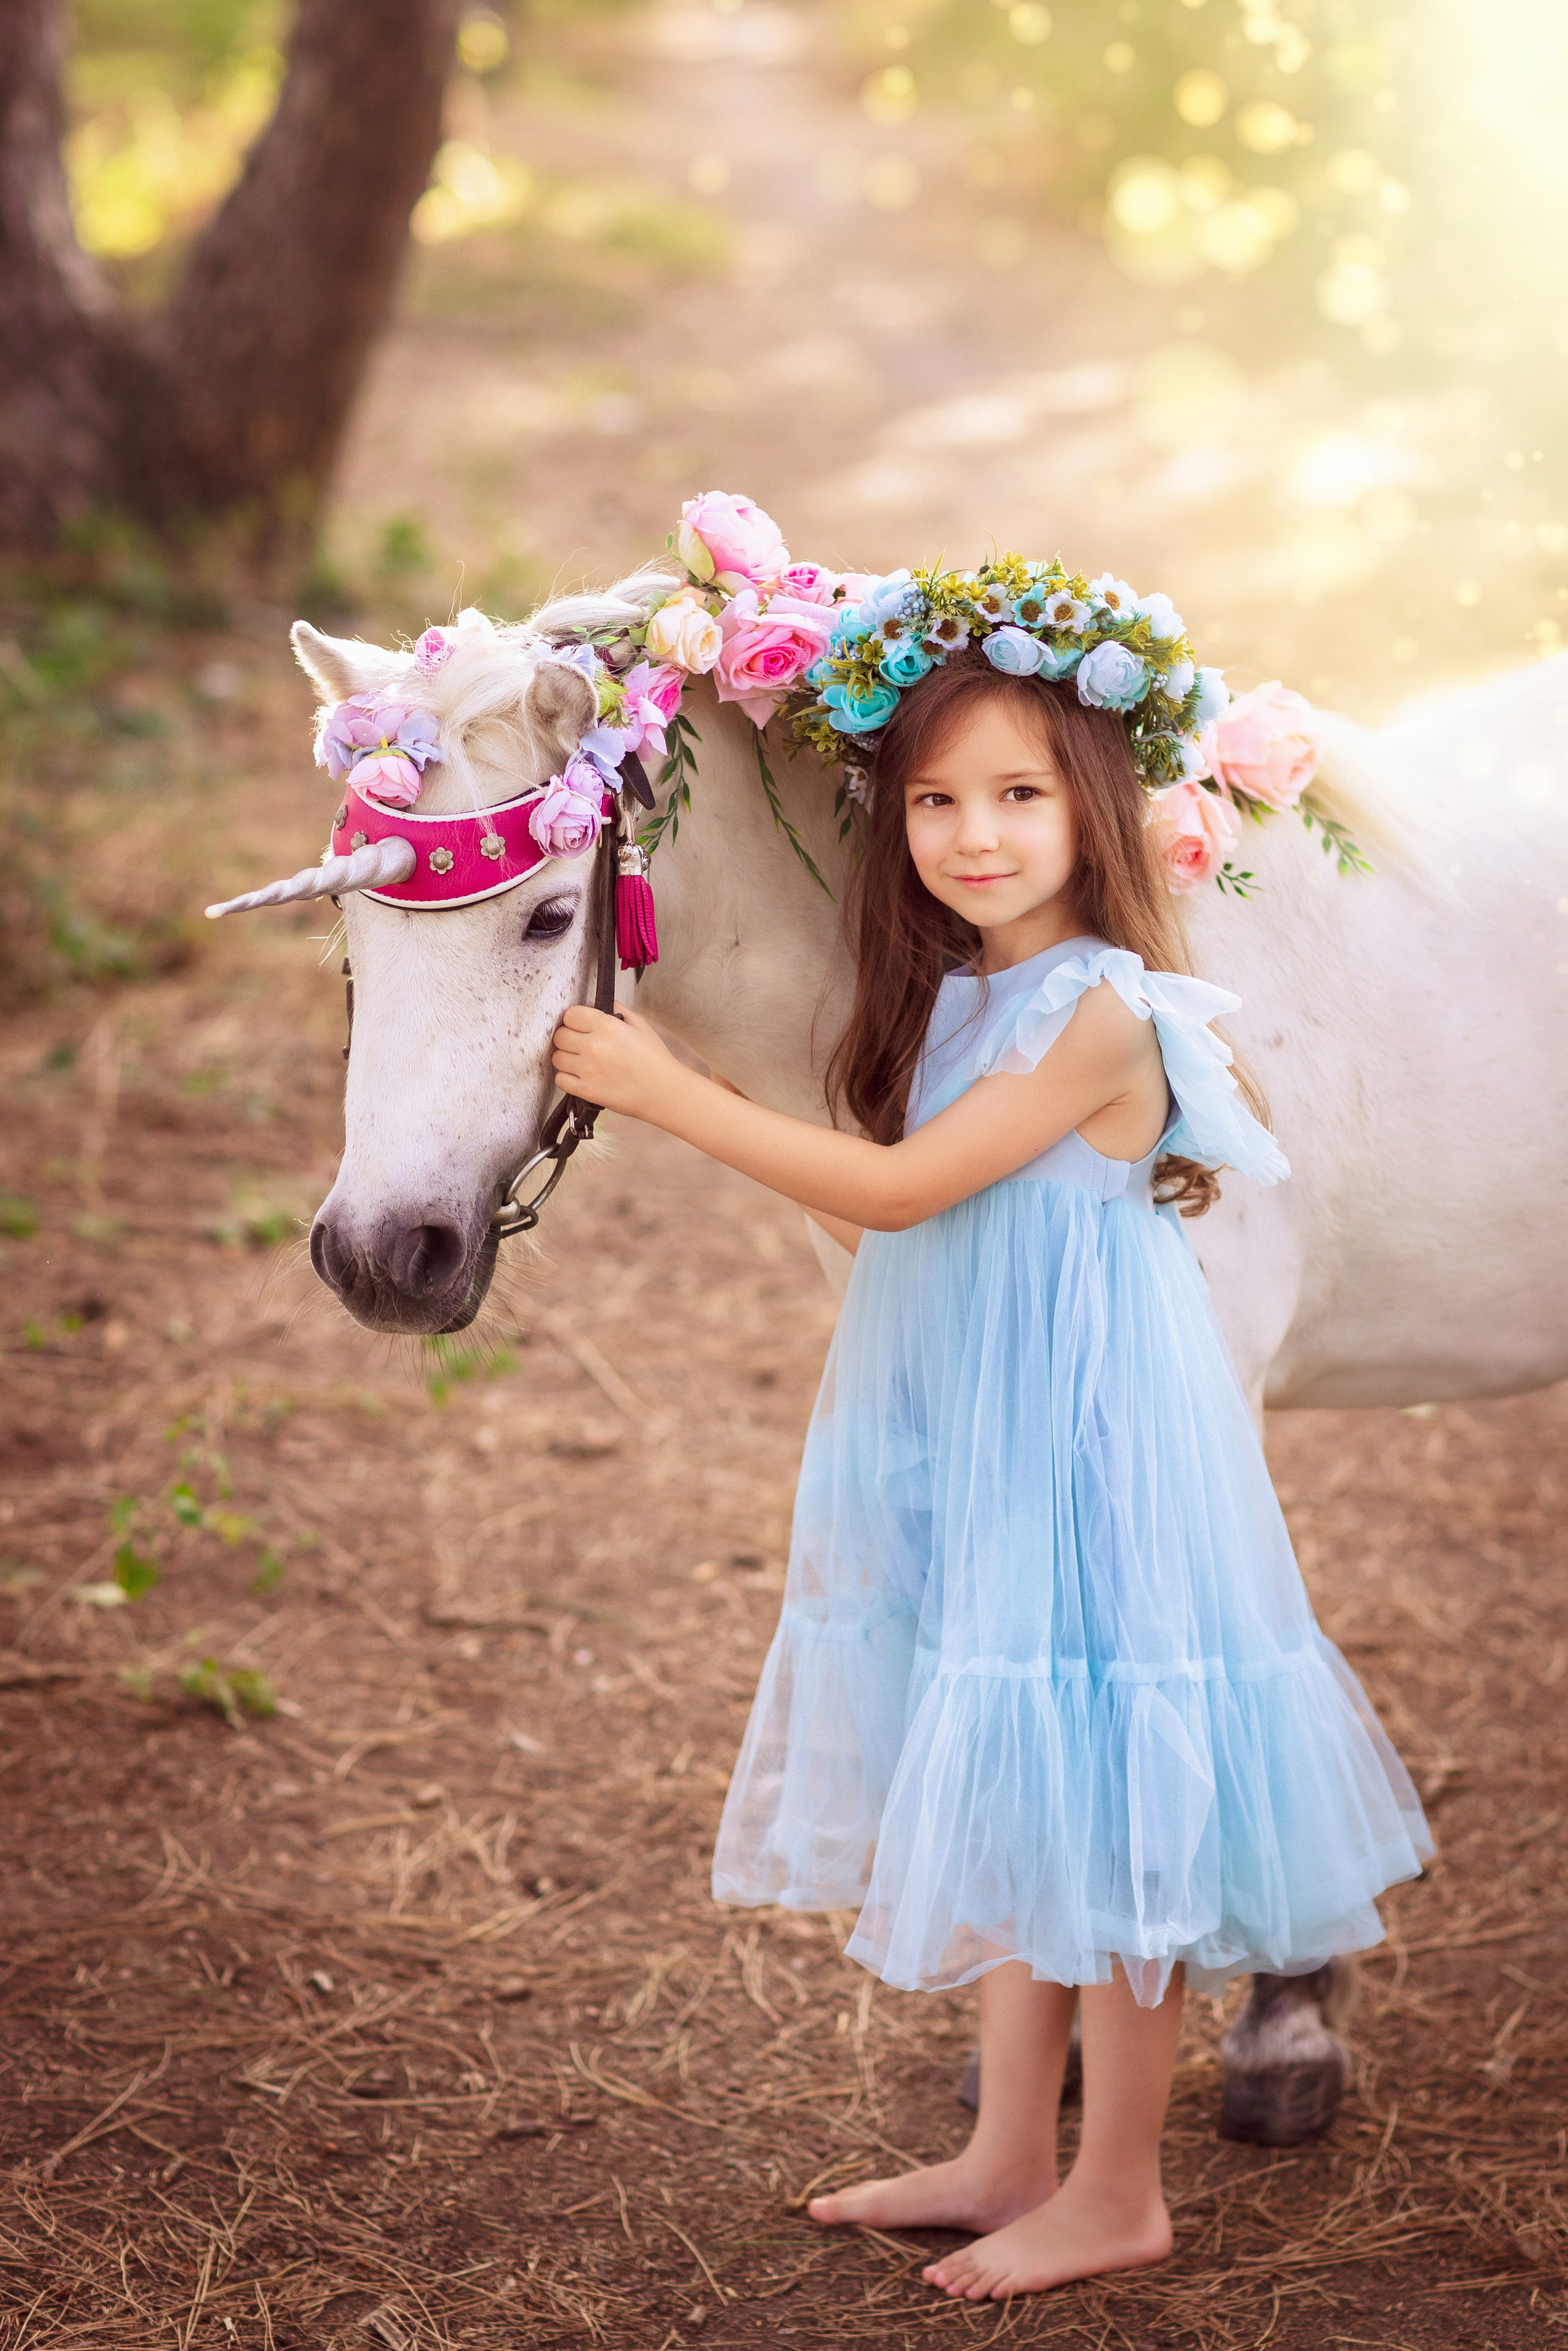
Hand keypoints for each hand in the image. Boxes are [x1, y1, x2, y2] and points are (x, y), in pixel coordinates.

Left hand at [551, 1004, 676, 1118]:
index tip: (580, 1026)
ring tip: (580, 1061)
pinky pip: (560, 1079)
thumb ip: (618, 1010)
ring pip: (557, 1058)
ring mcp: (588, 1069)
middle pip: (559, 1036)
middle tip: (579, 1044)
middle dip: (568, 1038)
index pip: (570, 1015)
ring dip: (566, 1058)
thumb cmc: (655, 1059)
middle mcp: (594, 1046)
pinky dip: (566, 1077)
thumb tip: (601, 1003)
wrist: (664, 1091)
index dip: (573, 1020)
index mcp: (607, 1026)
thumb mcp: (640, 1025)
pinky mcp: (587, 1090)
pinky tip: (580, 1076)